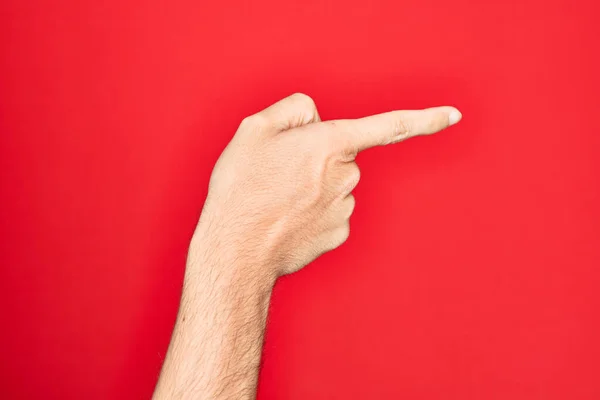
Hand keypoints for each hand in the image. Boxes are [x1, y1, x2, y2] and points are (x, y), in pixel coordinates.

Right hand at [193, 93, 460, 277]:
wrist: (236, 251)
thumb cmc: (241, 189)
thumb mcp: (253, 128)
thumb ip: (294, 109)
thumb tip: (316, 120)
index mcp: (330, 143)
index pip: (388, 126)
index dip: (424, 119)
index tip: (454, 115)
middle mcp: (347, 176)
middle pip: (342, 154)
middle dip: (316, 157)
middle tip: (277, 173)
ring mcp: (346, 209)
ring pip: (335, 184)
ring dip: (312, 186)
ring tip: (276, 199)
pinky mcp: (340, 234)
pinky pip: (332, 211)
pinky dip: (313, 211)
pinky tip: (287, 219)